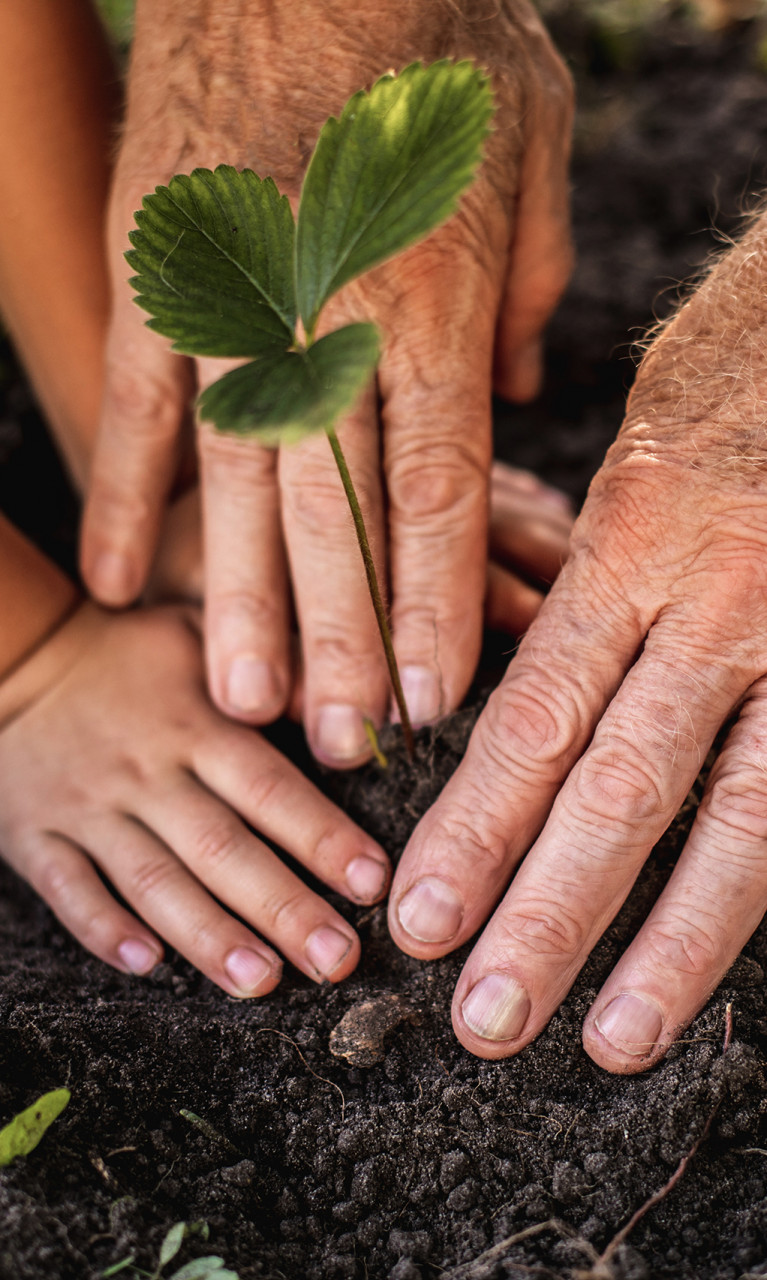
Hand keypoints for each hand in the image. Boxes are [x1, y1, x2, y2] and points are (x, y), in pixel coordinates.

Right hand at [0, 603, 388, 993]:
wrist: (15, 659)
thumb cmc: (129, 655)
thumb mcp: (200, 635)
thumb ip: (270, 672)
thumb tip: (349, 708)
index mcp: (196, 725)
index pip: (268, 788)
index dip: (322, 836)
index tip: (372, 882)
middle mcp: (148, 772)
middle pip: (222, 848)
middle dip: (283, 908)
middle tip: (337, 959)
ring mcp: (89, 807)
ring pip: (153, 880)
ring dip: (209, 936)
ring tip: (264, 980)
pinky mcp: (37, 834)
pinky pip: (68, 887)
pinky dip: (104, 928)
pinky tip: (147, 965)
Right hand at [80, 0, 572, 765]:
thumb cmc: (428, 35)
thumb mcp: (531, 142)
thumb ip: (531, 281)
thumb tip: (518, 387)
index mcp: (431, 300)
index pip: (438, 492)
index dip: (434, 604)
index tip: (432, 696)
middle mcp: (330, 324)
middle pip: (339, 517)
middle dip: (346, 641)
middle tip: (346, 746)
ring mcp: (232, 308)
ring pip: (236, 490)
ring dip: (241, 605)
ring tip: (246, 705)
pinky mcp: (156, 282)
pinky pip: (139, 413)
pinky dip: (128, 504)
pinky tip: (122, 587)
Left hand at [388, 210, 766, 1072]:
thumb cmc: (738, 376)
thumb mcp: (636, 454)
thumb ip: (583, 580)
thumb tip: (518, 700)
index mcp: (637, 542)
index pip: (538, 712)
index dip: (477, 825)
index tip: (422, 917)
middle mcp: (725, 602)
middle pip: (624, 784)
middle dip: (552, 911)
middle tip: (485, 1017)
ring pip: (744, 813)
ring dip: (675, 939)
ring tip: (614, 1038)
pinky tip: (728, 960)